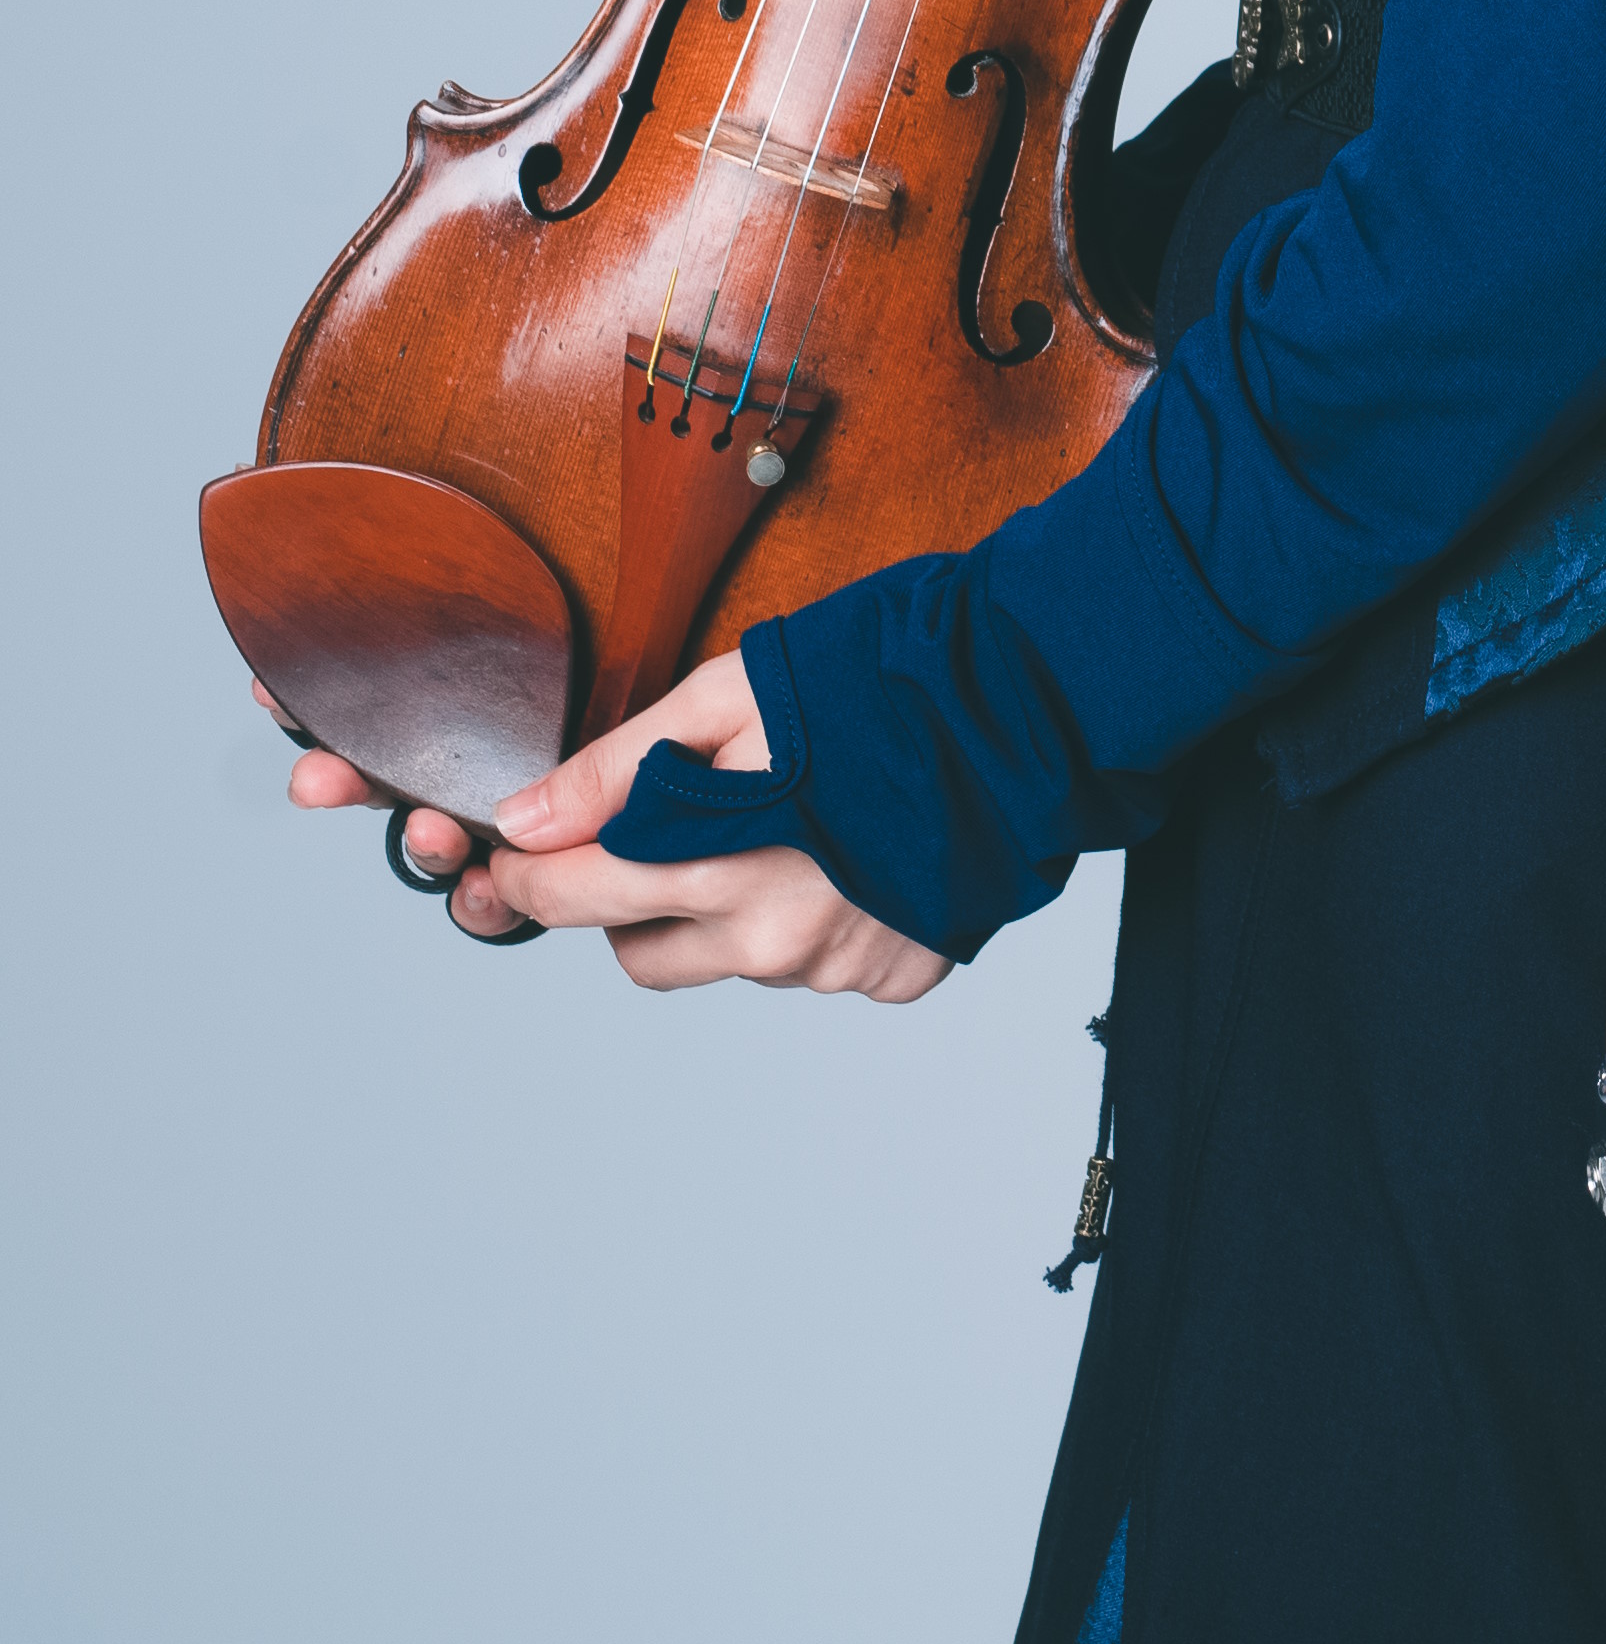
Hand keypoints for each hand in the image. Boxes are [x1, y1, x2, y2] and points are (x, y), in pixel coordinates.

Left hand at [260, 657, 947, 995]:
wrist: (1046, 693)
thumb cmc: (891, 669)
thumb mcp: (739, 686)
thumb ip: (621, 762)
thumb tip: (521, 823)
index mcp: (718, 859)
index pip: (567, 897)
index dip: (528, 873)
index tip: (522, 850)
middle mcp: (771, 936)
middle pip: (637, 949)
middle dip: (631, 894)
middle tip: (680, 817)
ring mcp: (838, 964)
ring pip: (729, 960)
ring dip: (727, 908)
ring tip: (793, 819)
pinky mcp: (899, 973)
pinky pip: (818, 964)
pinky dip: (816, 918)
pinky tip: (855, 848)